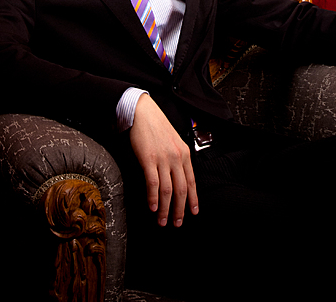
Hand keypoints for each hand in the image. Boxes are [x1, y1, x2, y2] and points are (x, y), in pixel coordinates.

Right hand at [129, 94, 198, 226]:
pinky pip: (153, 183)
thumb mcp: (174, 141)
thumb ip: (177, 158)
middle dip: (180, 210)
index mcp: (184, 153)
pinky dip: (153, 198)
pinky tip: (152, 207)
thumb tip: (179, 177)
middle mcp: (176, 157)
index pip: (191, 181)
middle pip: (181, 190)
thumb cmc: (156, 126)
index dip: (193, 199)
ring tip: (162, 220)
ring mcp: (162, 158)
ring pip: (167, 190)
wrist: (142, 112)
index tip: (193, 213)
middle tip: (177, 223)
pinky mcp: (148, 159)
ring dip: (165, 209)